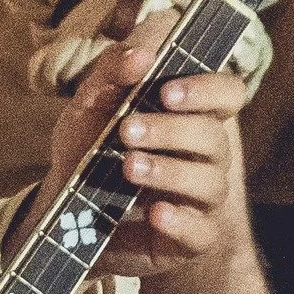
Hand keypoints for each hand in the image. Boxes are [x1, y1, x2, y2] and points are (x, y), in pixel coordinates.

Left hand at [30, 13, 248, 279]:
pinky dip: (179, 221)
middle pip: (214, 136)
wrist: (66, 217)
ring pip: (210, 182)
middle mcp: (205, 155)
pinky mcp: (190, 238)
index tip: (166, 92)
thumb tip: (140, 55)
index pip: (227, 93)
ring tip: (127, 167)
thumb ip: (112, 73)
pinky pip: (200, 231)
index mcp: (191, 115)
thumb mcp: (89, 108)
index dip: (207, 90)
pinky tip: (155, 213)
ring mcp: (201, 199)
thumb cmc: (90, 152)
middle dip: (172, 130)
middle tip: (126, 130)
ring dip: (170, 171)